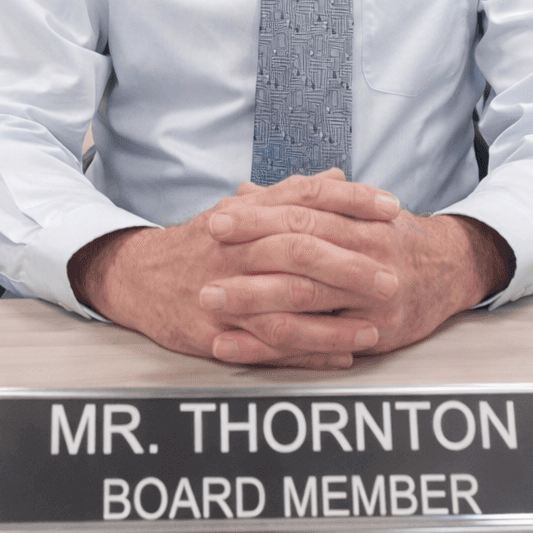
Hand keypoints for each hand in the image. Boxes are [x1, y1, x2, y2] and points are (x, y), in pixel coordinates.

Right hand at [67, 170, 404, 370]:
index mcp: (248, 213)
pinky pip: (269, 346)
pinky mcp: (216, 331)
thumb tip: (339, 176)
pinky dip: (309, 352)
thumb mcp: (244, 210)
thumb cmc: (204, 242)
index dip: (352, 200)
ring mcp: (226, 290)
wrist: (140, 277)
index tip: (392, 208)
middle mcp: (237, 248)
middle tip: (391, 276)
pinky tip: (343, 356)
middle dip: (349, 264)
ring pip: (286, 304)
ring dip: (335, 319)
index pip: (306, 198)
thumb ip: (292, 193)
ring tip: (376, 326)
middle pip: (300, 250)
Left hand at [204, 172, 513, 362]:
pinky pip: (312, 342)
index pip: (304, 210)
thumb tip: (243, 190)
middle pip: (301, 250)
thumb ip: (299, 202)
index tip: (219, 217)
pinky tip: (229, 346)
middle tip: (206, 255)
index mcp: (360, 219)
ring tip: (208, 299)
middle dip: (249, 252)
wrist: (449, 271)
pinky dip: (266, 347)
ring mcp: (373, 296)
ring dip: (251, 299)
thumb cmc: (390, 238)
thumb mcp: (352, 212)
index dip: (260, 214)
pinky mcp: (375, 332)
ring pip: (304, 297)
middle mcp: (370, 253)